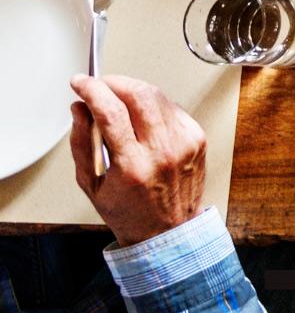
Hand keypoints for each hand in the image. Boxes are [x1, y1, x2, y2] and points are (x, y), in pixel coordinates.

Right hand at [69, 76, 206, 247]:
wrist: (169, 230)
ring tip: (117, 99)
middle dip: (114, 82)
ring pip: (157, 96)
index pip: (111, 112)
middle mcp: (163, 151)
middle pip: (140, 94)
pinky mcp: (197, 138)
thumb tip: (80, 109)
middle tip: (99, 85)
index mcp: (133, 166)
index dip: (92, 89)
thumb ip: (81, 143)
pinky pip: (171, 108)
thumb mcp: (91, 184)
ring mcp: (184, 143)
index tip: (81, 83)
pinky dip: (152, 104)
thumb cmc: (129, 212)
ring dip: (133, 89)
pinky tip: (141, 115)